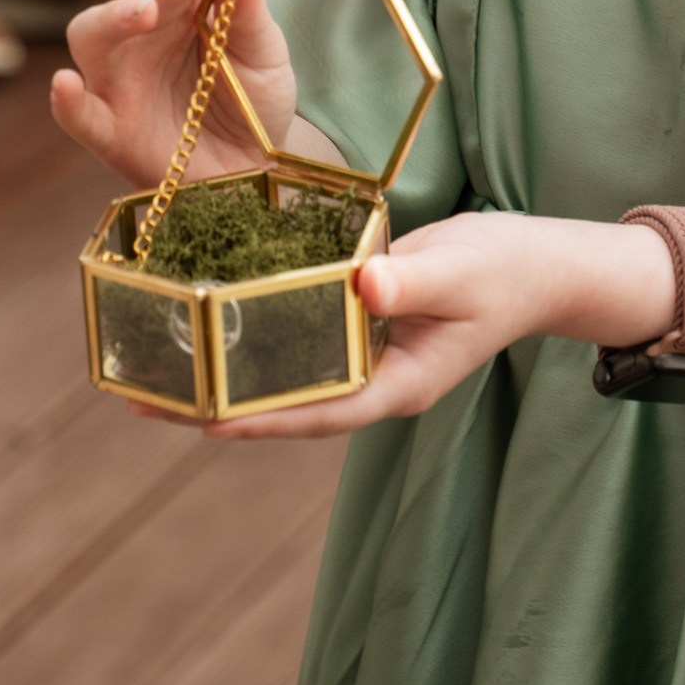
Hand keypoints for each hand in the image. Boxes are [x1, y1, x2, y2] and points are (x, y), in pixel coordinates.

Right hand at [52, 0, 295, 189]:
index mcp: (181, 9)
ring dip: (114, 16)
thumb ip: (250, 13)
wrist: (255, 171)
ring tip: (147, 10)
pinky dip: (67, 101)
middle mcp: (142, 38)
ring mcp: (121, 82)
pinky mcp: (111, 132)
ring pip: (91, 37)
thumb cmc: (253, 103)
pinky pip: (80, 116)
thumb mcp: (265, 55)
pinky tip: (64, 83)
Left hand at [178, 209, 678, 443]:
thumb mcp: (464, 270)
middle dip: (220, 405)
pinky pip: (299, 341)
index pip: (318, 411)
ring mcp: (366, 357)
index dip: (260, 419)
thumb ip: (416, 279)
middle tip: (145, 401)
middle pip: (287, 405)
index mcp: (399, 383)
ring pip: (286, 376)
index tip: (200, 421)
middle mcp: (374, 379)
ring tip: (158, 372)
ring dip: (228, 375)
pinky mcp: (359, 326)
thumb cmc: (507, 268)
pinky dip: (254, 337)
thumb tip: (364, 285)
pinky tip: (214, 322)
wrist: (539, 262)